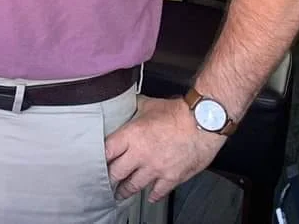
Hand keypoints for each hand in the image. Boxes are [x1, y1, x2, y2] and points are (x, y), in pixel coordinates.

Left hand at [104, 96, 225, 202]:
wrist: (203, 122)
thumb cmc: (178, 113)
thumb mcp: (149, 104)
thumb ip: (134, 107)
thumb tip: (126, 103)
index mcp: (131, 135)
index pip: (106, 151)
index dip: (99, 157)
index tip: (95, 161)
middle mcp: (140, 154)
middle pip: (116, 172)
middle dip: (109, 178)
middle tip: (105, 181)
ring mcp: (155, 168)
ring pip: (134, 185)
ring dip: (125, 190)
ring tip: (120, 193)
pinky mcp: (171, 177)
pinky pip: (158, 191)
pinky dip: (152, 195)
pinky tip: (149, 196)